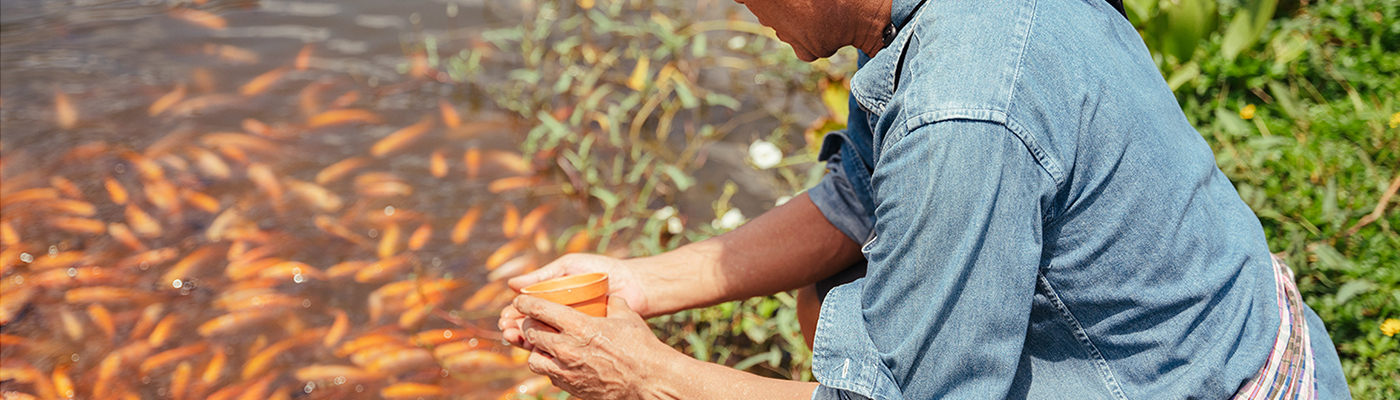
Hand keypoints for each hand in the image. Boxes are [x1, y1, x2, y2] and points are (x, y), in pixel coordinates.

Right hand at [500, 253, 653, 348]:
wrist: (636, 284)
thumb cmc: (603, 270)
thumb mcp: (571, 267)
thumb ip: (544, 275)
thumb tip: (511, 284)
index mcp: (556, 297)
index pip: (529, 308)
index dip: (514, 314)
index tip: (504, 318)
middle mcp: (562, 314)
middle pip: (533, 326)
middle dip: (517, 329)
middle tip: (507, 331)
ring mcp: (574, 329)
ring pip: (545, 339)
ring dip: (527, 341)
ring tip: (516, 339)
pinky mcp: (587, 341)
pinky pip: (566, 349)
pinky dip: (550, 352)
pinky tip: (538, 351)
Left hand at [515, 295, 682, 399]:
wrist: (650, 382)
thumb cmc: (641, 347)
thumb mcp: (627, 316)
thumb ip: (612, 303)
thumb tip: (608, 297)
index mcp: (578, 326)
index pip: (538, 309)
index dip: (525, 302)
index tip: (520, 300)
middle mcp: (566, 349)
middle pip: (531, 333)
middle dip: (530, 325)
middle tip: (535, 321)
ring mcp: (566, 371)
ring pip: (533, 359)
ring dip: (536, 349)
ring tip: (546, 345)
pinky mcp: (571, 387)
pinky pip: (549, 376)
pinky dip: (550, 367)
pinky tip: (561, 362)